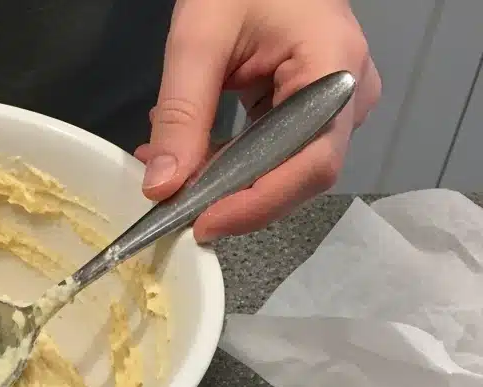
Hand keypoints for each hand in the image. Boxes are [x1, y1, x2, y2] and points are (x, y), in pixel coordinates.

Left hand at [135, 0, 379, 240]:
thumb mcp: (200, 39)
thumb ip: (182, 114)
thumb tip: (161, 188)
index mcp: (335, 68)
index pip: (311, 163)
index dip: (258, 204)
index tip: (204, 222)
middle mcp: (348, 97)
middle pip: (297, 177)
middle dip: (232, 199)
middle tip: (174, 206)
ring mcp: (335, 108)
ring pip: (281, 173)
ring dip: (222, 184)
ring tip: (169, 173)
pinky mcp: (311, 114)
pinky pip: (272, 156)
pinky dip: (226, 165)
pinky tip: (186, 158)